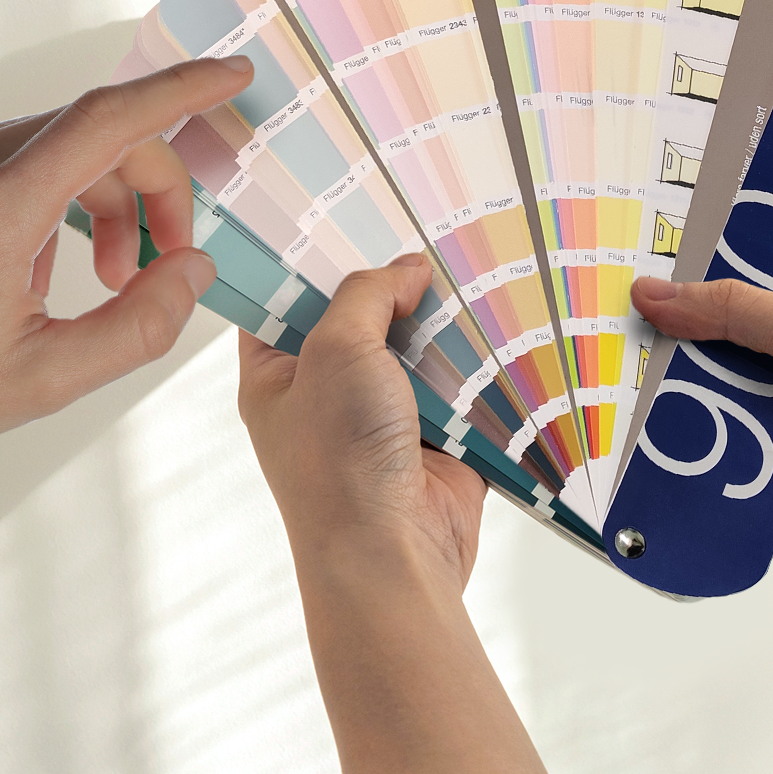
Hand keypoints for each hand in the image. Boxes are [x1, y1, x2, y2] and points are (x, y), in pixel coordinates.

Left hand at [0, 57, 251, 529]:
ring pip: (57, 144)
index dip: (182, 91)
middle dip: (150, 190)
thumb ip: (138, 326)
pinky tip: (34, 265)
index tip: (233, 77)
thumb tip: (192, 270)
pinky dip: (50, 196)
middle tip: (160, 264)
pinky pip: (13, 154)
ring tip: (100, 275)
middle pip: (96, 135)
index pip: (107, 118)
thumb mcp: (42, 381)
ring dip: (101, 199)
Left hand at [237, 256, 485, 586]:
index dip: (311, 261)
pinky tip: (496, 321)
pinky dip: (477, 362)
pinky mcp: (435, 437)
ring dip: (441, 322)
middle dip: (393, 287)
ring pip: (416, 349)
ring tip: (469, 267)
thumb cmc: (339, 463)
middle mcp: (325, 393)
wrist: (394, 558)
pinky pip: (459, 386)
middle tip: (422, 234)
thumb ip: (367, 296)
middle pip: (361, 319)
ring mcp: (382, 416)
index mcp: (276, 375)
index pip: (283, 301)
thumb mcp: (336, 352)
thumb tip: (407, 270)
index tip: (344, 215)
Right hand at [631, 276, 772, 564]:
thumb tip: (653, 293)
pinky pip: (719, 469)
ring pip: (711, 412)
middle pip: (719, 359)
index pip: (745, 305)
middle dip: (673, 349)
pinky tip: (642, 441)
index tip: (640, 282)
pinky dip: (688, 459)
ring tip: (615, 381)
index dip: (697, 294)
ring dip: (674, 402)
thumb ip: (734, 312)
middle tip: (611, 331)